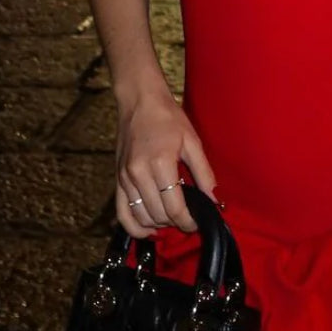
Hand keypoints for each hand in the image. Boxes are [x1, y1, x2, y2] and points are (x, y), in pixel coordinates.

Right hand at [115, 86, 216, 236]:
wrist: (139, 101)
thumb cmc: (168, 118)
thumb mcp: (192, 141)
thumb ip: (204, 173)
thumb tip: (215, 200)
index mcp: (160, 163)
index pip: (174, 208)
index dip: (189, 221)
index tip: (198, 222)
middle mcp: (139, 173)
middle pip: (158, 215)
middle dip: (176, 223)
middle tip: (189, 219)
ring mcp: (125, 178)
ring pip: (141, 217)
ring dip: (159, 225)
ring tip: (173, 219)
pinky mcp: (117, 179)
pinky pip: (122, 213)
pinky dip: (134, 227)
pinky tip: (149, 229)